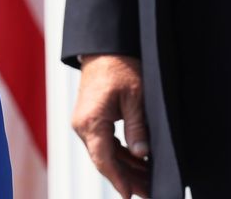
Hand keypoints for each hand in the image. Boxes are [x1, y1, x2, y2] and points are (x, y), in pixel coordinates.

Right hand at [71, 53, 151, 197]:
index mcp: (91, 121)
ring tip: (147, 182)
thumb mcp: (135, 96)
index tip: (130, 196)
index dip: (118, 180)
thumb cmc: (120, 65)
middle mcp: (82, 125)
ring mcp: (84, 122)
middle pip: (104, 160)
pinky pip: (104, 143)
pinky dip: (120, 154)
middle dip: (127, 179)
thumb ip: (137, 128)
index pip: (104, 160)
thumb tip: (141, 155)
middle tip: (148, 192)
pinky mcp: (90, 119)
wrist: (105, 46)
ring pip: (105, 153)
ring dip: (125, 168)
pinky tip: (137, 163)